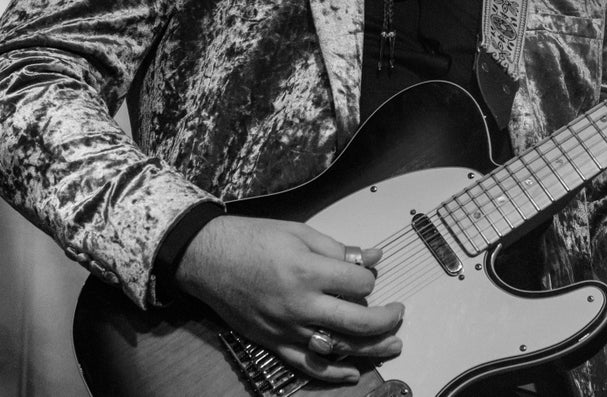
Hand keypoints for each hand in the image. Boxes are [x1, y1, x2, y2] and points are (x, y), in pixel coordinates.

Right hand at [175, 216, 403, 383]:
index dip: (370, 276)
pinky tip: (353, 372)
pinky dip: (333, 373)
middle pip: (358, 321)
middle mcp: (299, 304)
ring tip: (392, 345)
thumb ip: (338, 249)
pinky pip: (308, 365)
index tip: (368, 272)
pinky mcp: (273, 342)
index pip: (359, 282)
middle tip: (399, 313)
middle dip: (386, 319)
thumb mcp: (299, 233)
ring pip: (338, 347)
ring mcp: (286, 327)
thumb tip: (373, 257)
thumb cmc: (252, 239)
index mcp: (307, 271)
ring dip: (370, 349)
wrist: (208, 258)